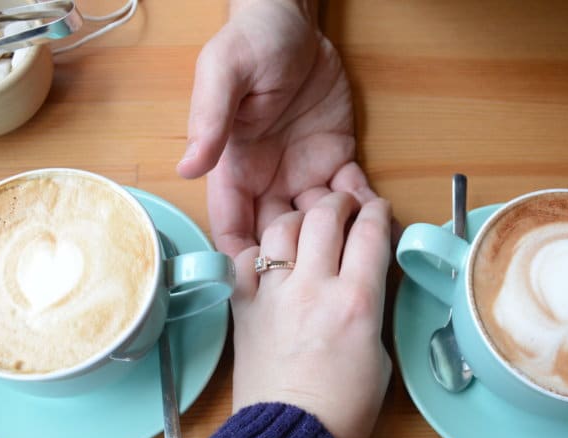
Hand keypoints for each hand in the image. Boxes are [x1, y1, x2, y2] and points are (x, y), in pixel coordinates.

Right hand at [177, 0, 374, 257]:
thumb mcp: (222, 74)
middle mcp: (268, 182)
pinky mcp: (337, 161)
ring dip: (338, 241)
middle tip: (325, 271)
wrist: (292, 21)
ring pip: (320, 228)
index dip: (245, 260)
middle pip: (279, 239)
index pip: (233, 227)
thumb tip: (187, 168)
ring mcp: (304, 175)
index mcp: (235, 170)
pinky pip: (352, 198)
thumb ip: (209, 120)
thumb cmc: (250, 42)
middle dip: (299, 261)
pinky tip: (379, 220)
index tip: (266, 281)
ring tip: (359, 249)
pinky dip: (366, 214)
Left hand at [230, 192, 392, 437]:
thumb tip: (361, 283)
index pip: (369, 233)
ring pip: (282, 228)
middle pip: (325, 216)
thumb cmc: (345, 409)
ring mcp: (273, 295)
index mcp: (357, 301)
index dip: (376, 212)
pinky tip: (269, 257)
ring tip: (305, 223)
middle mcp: (313, 288)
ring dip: (298, 218)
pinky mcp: (244, 308)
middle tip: (343, 206)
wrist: (291, 437)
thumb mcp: (380, 355)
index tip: (376, 209)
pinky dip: (258, 251)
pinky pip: (245, 261)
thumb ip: (370, 309)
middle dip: (338, 202)